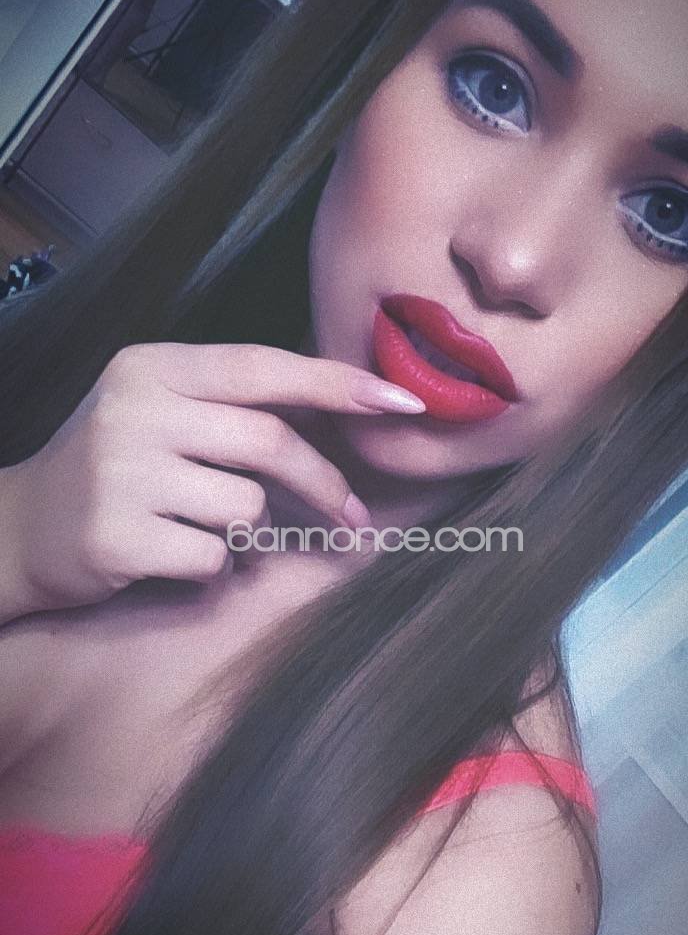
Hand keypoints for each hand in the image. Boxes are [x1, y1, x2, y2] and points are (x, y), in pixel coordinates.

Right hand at [2, 341, 424, 618]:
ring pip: (245, 506)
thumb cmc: (114, 470)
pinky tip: (169, 556)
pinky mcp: (115, 534)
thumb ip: (232, 404)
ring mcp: (119, 472)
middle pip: (270, 442)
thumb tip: (343, 405)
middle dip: (324, 484)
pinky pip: (212, 557)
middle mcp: (134, 409)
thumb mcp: (159, 412)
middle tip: (350, 518)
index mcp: (152, 367)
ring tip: (198, 527)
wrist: (20, 532)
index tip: (403, 402)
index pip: (265, 367)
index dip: (341, 384)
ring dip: (245, 530)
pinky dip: (210, 568)